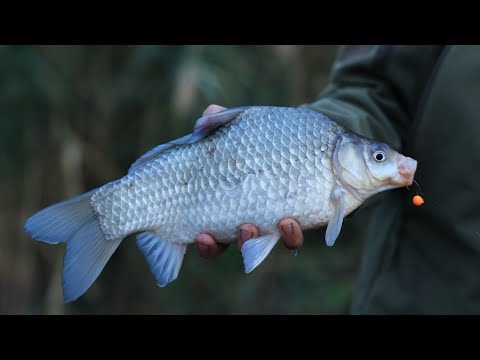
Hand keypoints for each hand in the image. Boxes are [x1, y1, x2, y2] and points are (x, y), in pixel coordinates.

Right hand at [195, 104, 303, 258]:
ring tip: (261, 225)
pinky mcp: (295, 220)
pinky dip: (290, 236)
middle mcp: (245, 221)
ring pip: (261, 245)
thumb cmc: (261, 139)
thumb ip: (220, 123)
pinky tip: (290, 222)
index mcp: (226, 205)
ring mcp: (270, 223)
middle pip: (232, 245)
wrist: (304, 139)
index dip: (204, 243)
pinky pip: (291, 239)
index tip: (200, 234)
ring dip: (259, 241)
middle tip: (234, 229)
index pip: (208, 233)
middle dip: (230, 243)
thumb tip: (202, 122)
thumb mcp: (240, 128)